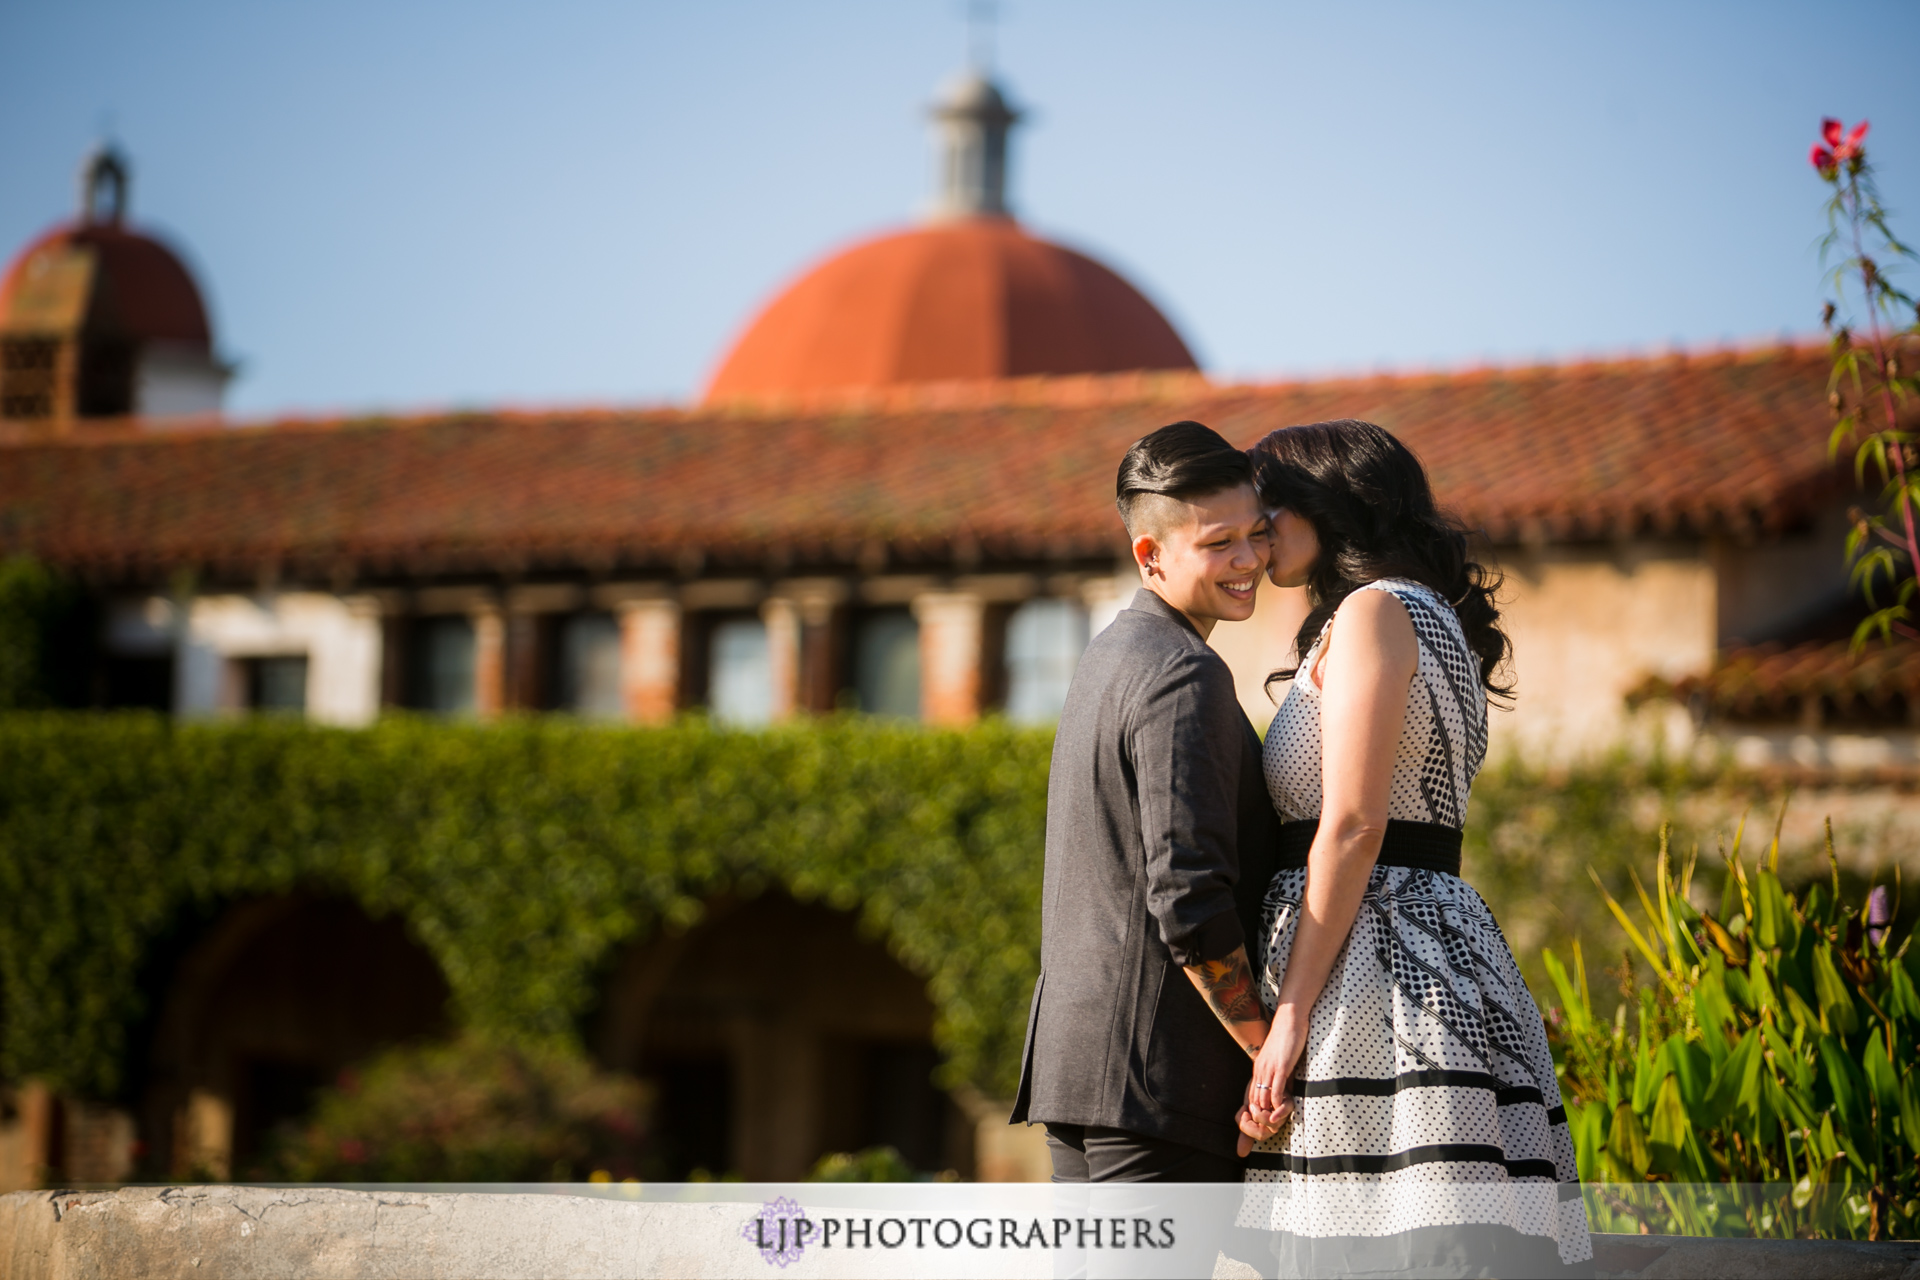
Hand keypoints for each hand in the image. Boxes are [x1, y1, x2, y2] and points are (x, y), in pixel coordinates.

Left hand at [1236, 1003, 1307, 1156]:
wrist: (1290, 1017)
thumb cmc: (1288, 1037)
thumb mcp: (1280, 1059)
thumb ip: (1280, 1074)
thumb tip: (1282, 1090)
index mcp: (1259, 1070)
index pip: (1249, 1099)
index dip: (1247, 1121)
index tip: (1245, 1141)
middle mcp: (1260, 1071)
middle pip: (1253, 1103)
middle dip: (1256, 1122)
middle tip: (1265, 1133)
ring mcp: (1269, 1069)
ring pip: (1263, 1099)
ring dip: (1267, 1115)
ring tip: (1273, 1125)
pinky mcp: (1281, 1066)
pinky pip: (1276, 1089)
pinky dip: (1277, 1103)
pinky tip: (1280, 1111)